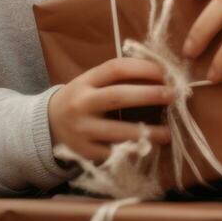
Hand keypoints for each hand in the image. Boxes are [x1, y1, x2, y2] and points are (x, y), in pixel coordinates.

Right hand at [47, 57, 173, 163]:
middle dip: (148, 95)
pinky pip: (114, 152)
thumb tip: (160, 76)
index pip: (115, 69)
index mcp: (85, 81)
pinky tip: (147, 148)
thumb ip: (118, 78)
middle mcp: (82, 104)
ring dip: (146, 132)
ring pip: (118, 131)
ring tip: (168, 133)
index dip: (142, 68)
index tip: (164, 73)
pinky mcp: (85, 152)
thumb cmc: (82, 99)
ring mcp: (82, 130)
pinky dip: (132, 150)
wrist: (49, 124)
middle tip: (172, 96)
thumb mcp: (91, 82)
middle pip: (118, 97)